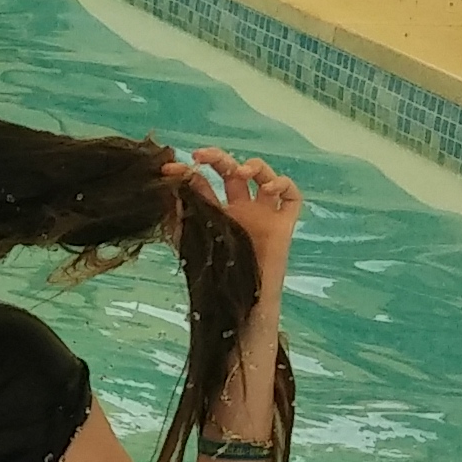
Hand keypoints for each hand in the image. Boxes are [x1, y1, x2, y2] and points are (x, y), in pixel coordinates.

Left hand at [170, 147, 304, 268]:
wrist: (240, 305)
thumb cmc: (216, 280)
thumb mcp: (192, 245)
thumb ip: (181, 220)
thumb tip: (169, 191)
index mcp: (216, 213)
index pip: (204, 184)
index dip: (188, 173)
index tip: (170, 169)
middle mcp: (240, 209)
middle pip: (232, 172)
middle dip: (218, 158)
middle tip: (201, 156)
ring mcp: (263, 214)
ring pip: (263, 176)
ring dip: (254, 165)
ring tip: (241, 171)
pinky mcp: (283, 223)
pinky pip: (292, 196)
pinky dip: (283, 184)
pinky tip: (269, 189)